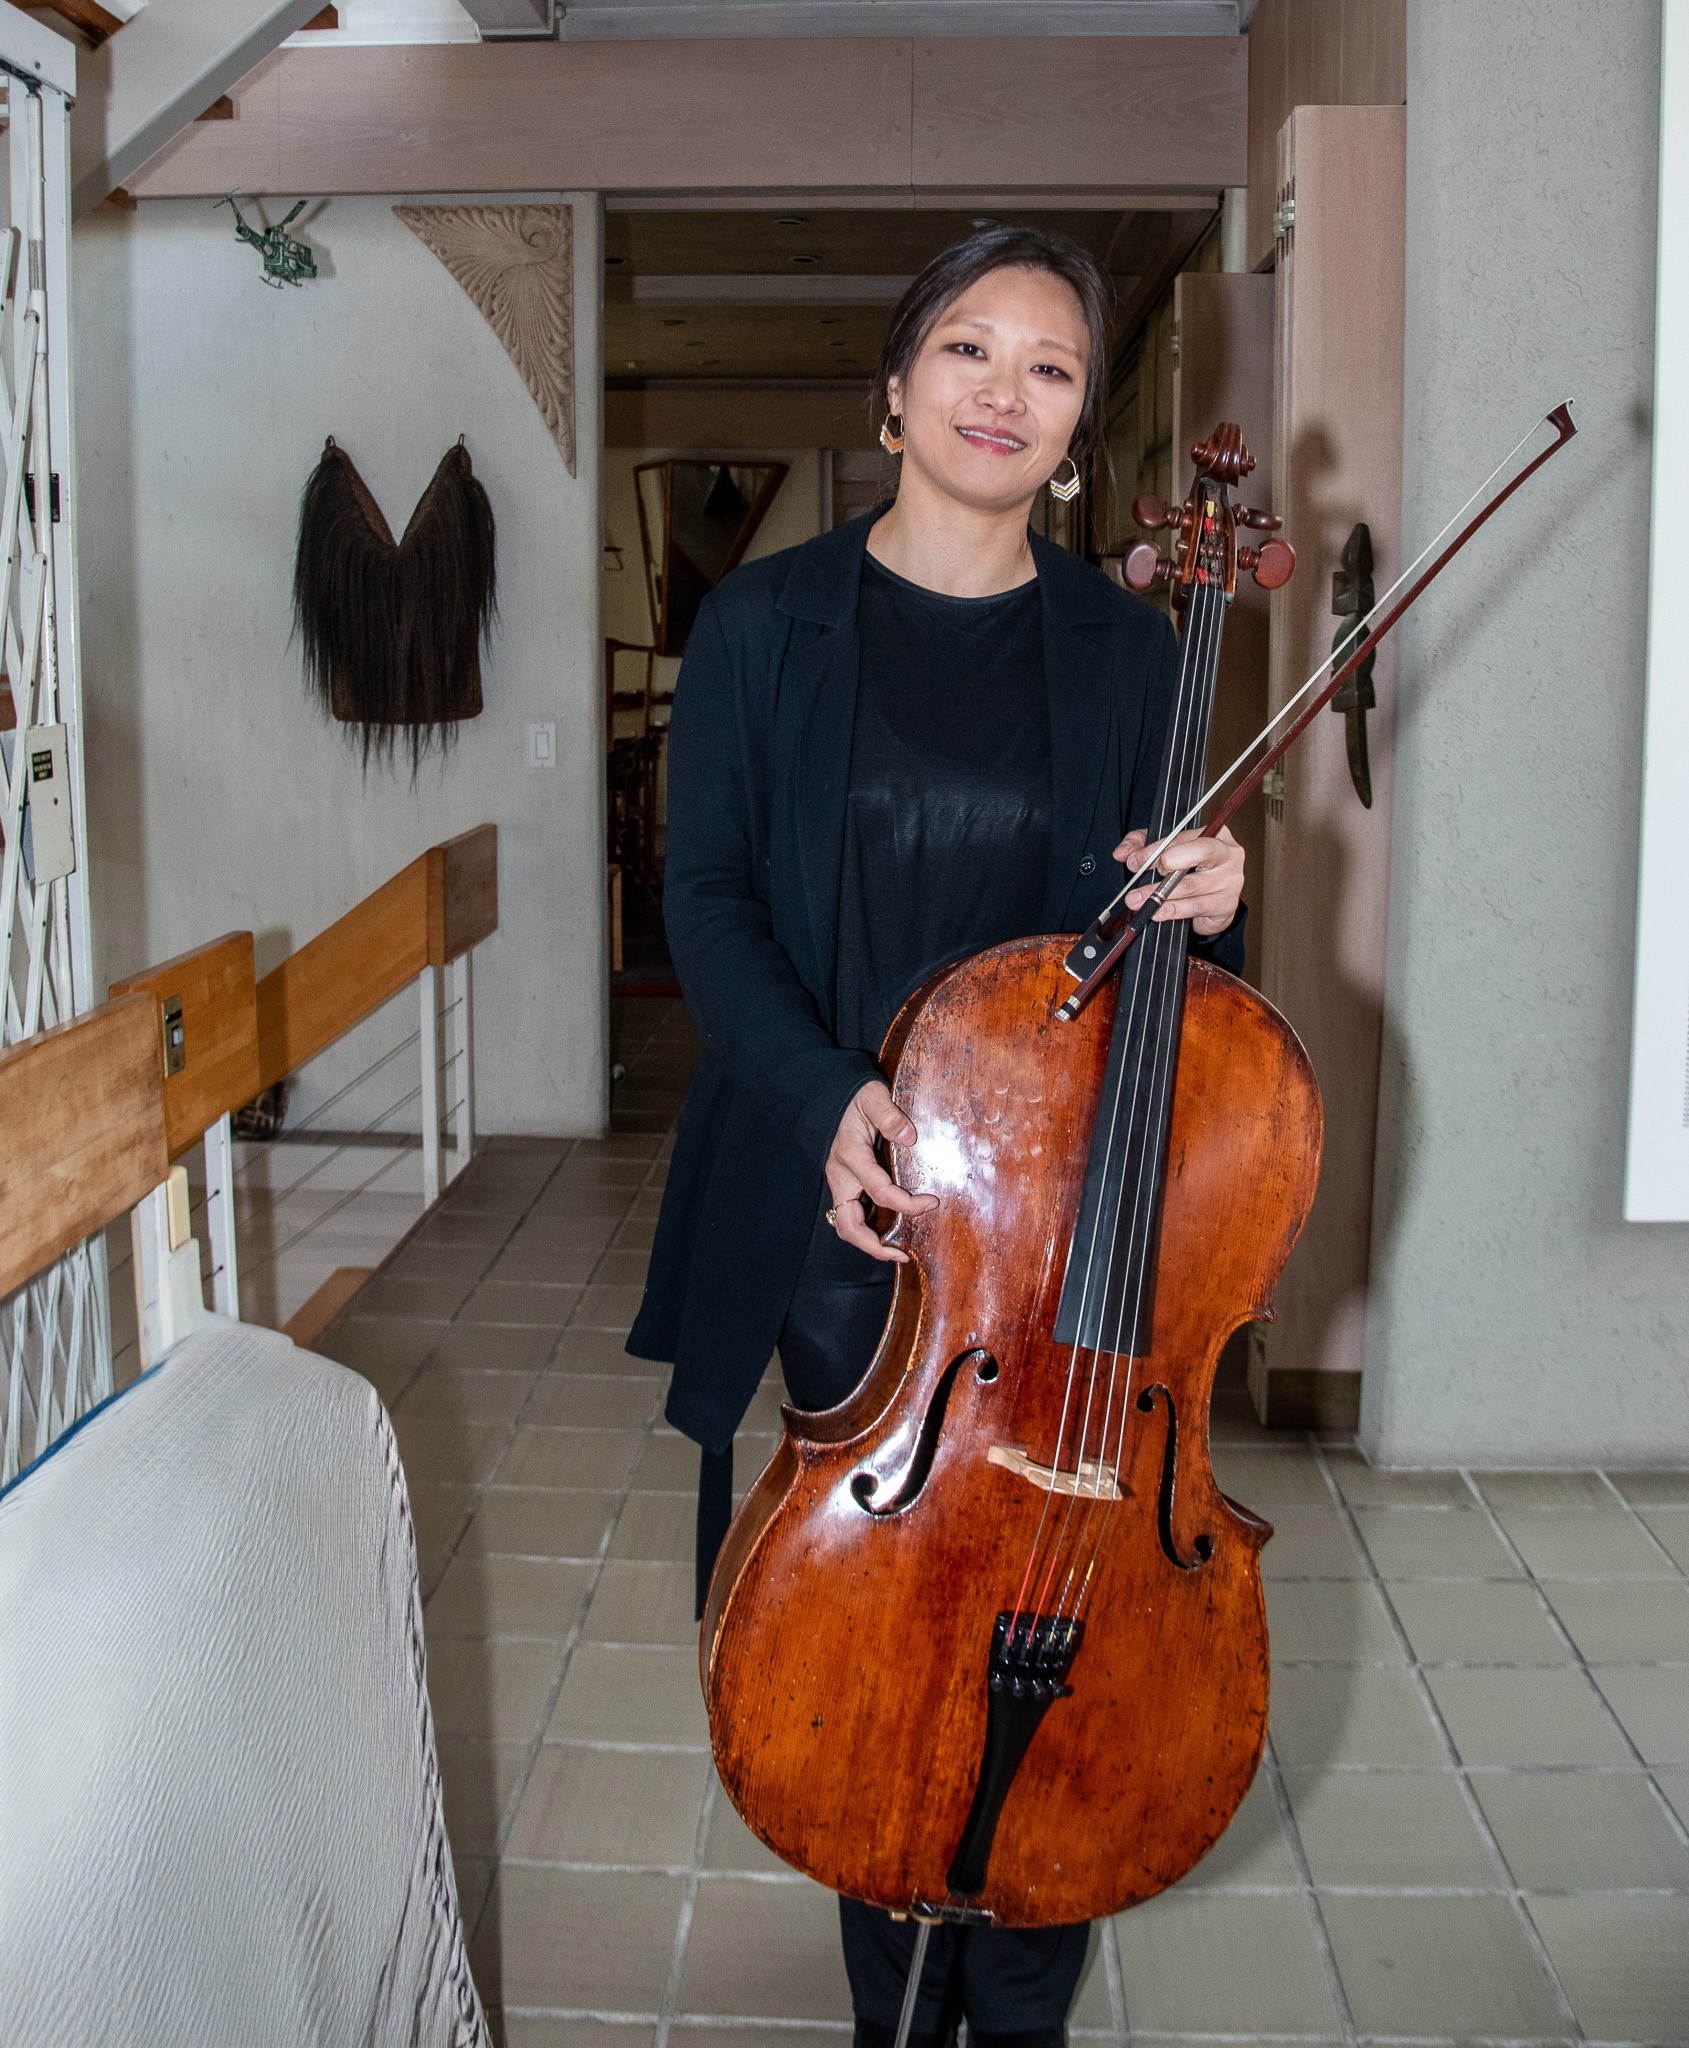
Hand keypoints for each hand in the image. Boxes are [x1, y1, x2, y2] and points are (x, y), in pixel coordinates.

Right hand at [824, 1080, 938, 1263]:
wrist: (832, 1095)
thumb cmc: (855, 1097)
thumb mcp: (873, 1097)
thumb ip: (889, 1115)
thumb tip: (909, 1137)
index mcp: (851, 1157)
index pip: (880, 1191)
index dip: (908, 1203)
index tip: (932, 1202)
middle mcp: (841, 1176)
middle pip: (848, 1226)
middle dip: (874, 1246)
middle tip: (903, 1255)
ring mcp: (840, 1183)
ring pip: (846, 1226)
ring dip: (869, 1243)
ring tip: (896, 1252)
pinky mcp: (844, 1185)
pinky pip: (851, 1216)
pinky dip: (867, 1231)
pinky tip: (887, 1233)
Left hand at [1114, 825, 1243, 937]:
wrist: (1214, 902)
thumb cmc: (1192, 871)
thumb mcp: (1167, 851)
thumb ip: (1142, 844)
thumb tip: (1122, 853)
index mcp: (1216, 834)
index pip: (1183, 836)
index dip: (1155, 849)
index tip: (1134, 861)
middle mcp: (1228, 854)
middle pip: (1200, 852)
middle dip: (1166, 865)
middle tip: (1142, 879)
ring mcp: (1231, 880)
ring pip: (1192, 886)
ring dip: (1160, 896)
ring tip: (1139, 902)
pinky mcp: (1227, 904)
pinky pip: (1196, 907)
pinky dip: (1173, 911)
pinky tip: (1157, 913)